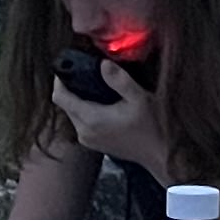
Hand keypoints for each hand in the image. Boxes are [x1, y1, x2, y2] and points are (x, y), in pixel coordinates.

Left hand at [49, 58, 169, 181]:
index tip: (68, 65)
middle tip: (85, 70)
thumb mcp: (139, 99)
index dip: (59, 79)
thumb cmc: (152, 127)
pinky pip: (80, 122)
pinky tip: (101, 102)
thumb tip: (102, 64)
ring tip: (94, 84)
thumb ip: (120, 80)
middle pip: (64, 104)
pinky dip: (85, 110)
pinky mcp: (93, 143)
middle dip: (70, 87)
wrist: (160, 155)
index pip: (60, 97)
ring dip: (78, 98)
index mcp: (90, 119)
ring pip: (72, 113)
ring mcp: (87, 139)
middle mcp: (83, 131)